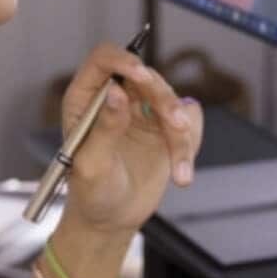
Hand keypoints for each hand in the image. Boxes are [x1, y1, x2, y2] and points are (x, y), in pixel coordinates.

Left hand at [55, 43, 204, 235]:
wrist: (111, 218)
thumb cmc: (90, 194)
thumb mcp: (92, 165)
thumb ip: (104, 128)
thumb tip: (114, 92)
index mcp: (86, 99)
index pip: (103, 60)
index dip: (122, 59)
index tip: (140, 74)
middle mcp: (115, 98)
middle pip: (146, 76)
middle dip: (165, 101)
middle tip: (176, 127)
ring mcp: (142, 111)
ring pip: (172, 100)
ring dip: (182, 134)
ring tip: (179, 172)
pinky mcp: (164, 128)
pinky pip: (189, 121)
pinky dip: (190, 145)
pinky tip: (181, 170)